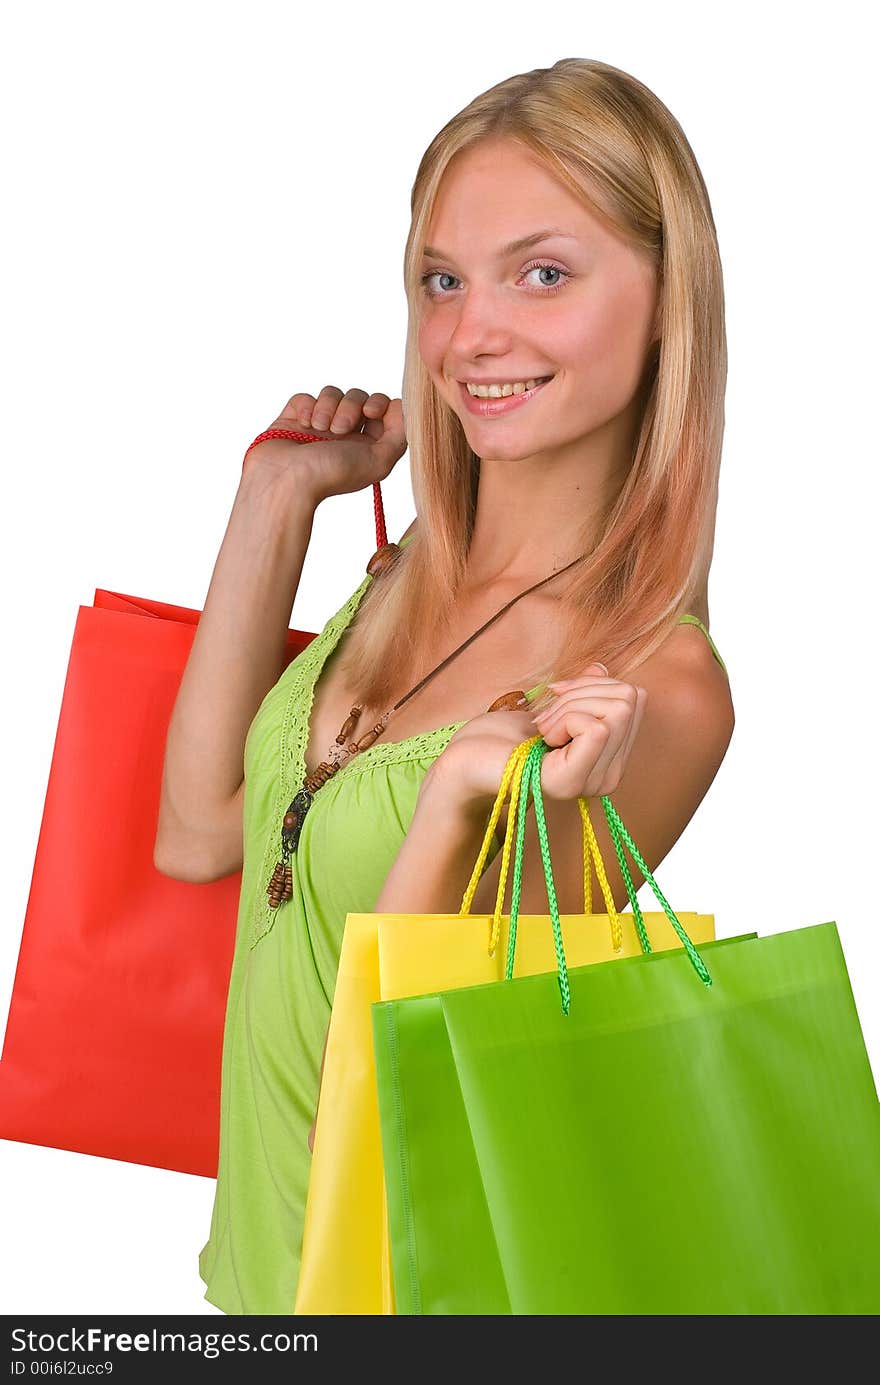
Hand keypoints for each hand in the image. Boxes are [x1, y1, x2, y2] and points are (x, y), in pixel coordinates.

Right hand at [246, 385, 406, 504]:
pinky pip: (306, 397)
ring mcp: (319, 425)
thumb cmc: (330, 475)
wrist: (286, 480)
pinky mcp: (295, 418)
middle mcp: (345, 435)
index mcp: (367, 445)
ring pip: (333, 393)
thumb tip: (403, 410)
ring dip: (328, 407)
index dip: (380, 404)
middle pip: (359, 396)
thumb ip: (399, 437)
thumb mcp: (378, 462)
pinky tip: (304, 425)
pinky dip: (307, 407)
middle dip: (352, 406)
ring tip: (320, 429)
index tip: (371, 413)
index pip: (383, 410)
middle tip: (341, 429)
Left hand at [427, 663, 647, 812]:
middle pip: (630, 698)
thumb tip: (602, 669)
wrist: (465, 761)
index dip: (593, 685)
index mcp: (610, 759)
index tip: (557, 701)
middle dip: (582, 692)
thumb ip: (583, 691)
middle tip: (545, 716)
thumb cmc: (503, 736)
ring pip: (617, 709)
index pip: (635, 698)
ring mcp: (591, 781)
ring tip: (541, 729)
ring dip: (569, 705)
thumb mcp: (552, 705)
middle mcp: (608, 776)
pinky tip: (542, 738)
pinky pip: (596, 728)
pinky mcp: (570, 781)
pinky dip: (564, 718)